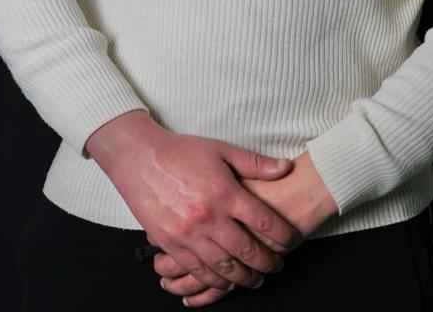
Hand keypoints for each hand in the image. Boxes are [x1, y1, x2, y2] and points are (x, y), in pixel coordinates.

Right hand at [155, 151, 338, 305]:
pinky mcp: (170, 243)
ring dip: (244, 277)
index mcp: (225, 192)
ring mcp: (188, 233)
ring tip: (256, 279)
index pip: (264, 221)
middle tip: (278, 265)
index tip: (292, 241)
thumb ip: (255, 164)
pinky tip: (224, 282)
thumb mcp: (222, 150)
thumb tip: (286, 168)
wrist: (140, 159)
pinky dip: (214, 281)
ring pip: (224, 267)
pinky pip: (197, 270)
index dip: (283, 236)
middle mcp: (209, 217)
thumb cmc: (182, 151)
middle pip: (247, 250)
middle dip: (267, 262)